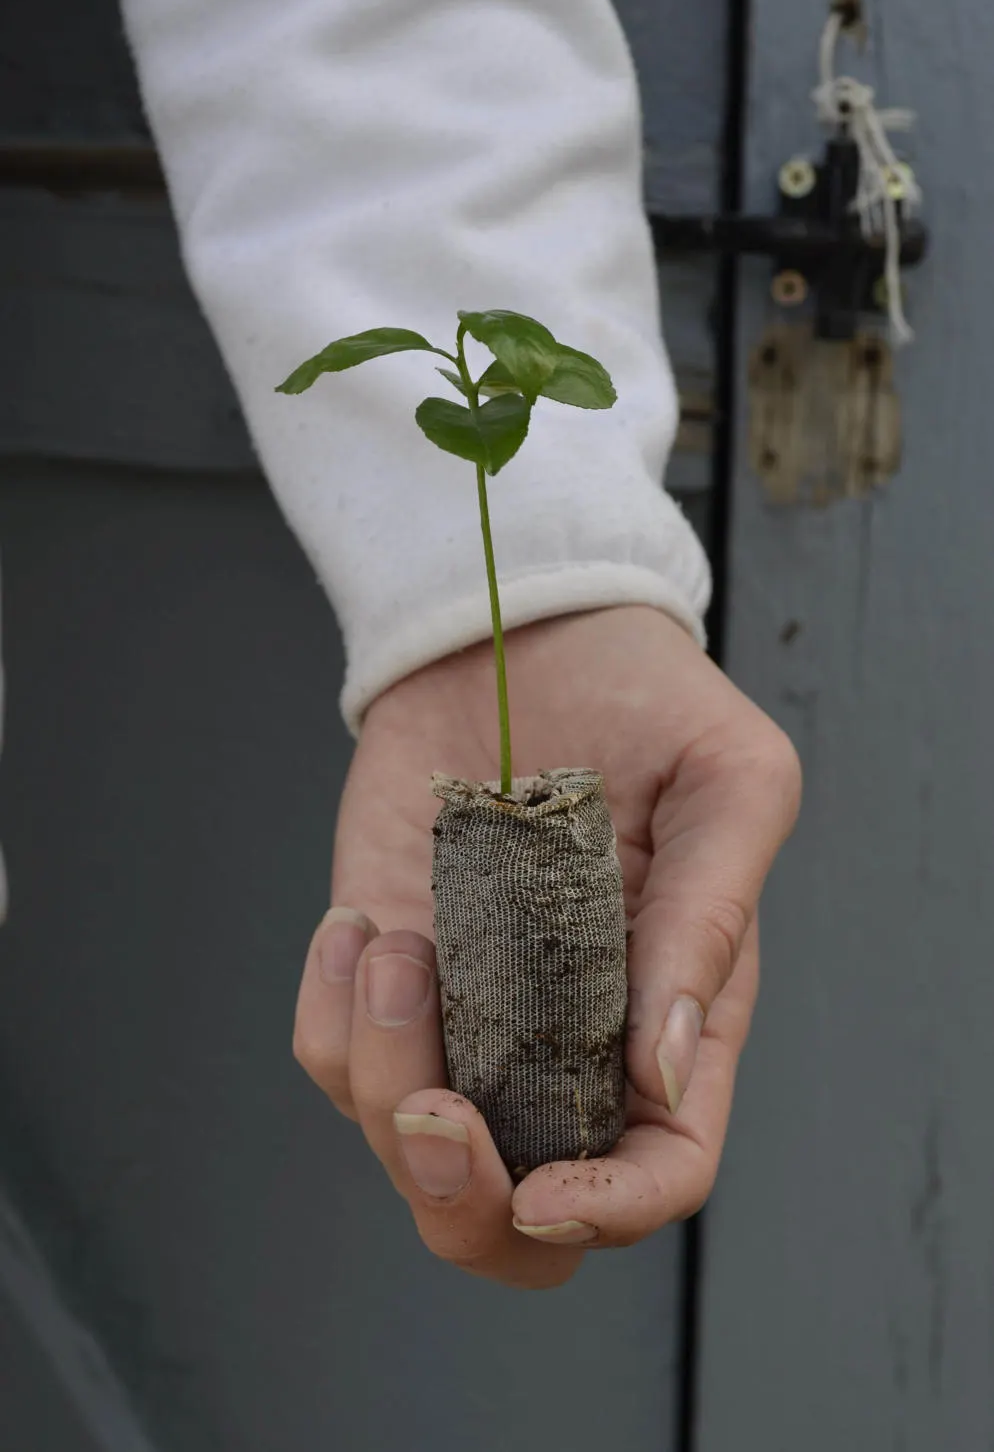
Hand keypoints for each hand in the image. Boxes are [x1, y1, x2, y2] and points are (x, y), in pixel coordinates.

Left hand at [293, 607, 799, 1288]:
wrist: (527, 630)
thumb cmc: (649, 697)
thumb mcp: (729, 780)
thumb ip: (710, 923)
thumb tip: (662, 1074)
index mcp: (671, 1016)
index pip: (660, 1171)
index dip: (610, 1209)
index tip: (546, 1187)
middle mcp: (568, 1041)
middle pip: (516, 1222)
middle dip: (466, 1205)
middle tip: (435, 1110)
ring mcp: (469, 1013)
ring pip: (407, 1143)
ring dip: (383, 1069)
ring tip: (397, 940)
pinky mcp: (389, 972)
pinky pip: (333, 1056)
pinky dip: (328, 1015)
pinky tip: (356, 928)